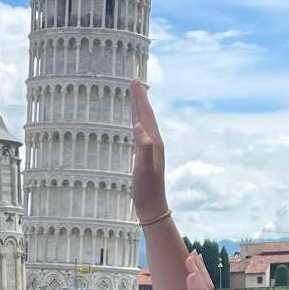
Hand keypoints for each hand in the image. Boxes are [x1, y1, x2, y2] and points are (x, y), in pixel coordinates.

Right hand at [130, 80, 166, 222]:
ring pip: (144, 123)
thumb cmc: (147, 190)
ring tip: (134, 98)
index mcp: (154, 143)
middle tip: (133, 82)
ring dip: (139, 109)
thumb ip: (143, 148)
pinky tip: (134, 126)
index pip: (145, 115)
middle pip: (146, 115)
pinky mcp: (146, 157)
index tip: (134, 82)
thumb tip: (138, 127)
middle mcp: (154, 144)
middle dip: (140, 99)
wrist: (153, 207)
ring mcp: (151, 150)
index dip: (139, 98)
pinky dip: (137, 124)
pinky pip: (141, 134)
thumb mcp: (143, 169)